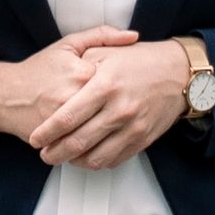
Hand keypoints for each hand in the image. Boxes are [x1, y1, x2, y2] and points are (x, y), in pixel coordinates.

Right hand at [0, 28, 127, 148]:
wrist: (6, 95)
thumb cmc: (40, 68)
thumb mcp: (69, 45)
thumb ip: (102, 36)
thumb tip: (134, 36)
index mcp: (82, 72)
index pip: (118, 84)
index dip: (124, 87)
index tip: (124, 86)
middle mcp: (73, 97)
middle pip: (111, 111)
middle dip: (119, 112)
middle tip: (126, 109)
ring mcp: (63, 121)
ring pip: (99, 132)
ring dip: (110, 133)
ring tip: (114, 127)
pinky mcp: (55, 139)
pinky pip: (83, 147)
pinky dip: (93, 147)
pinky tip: (99, 142)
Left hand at [34, 27, 190, 167]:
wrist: (179, 73)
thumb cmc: (139, 60)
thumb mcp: (107, 52)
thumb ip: (80, 64)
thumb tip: (56, 84)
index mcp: (105, 85)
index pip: (68, 117)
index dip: (47, 132)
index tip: (36, 139)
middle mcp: (119, 109)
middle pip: (78, 142)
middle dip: (55, 153)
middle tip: (44, 154)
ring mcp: (133, 127)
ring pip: (96, 158)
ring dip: (75, 162)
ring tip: (65, 157)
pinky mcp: (143, 139)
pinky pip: (114, 160)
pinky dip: (97, 162)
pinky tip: (87, 156)